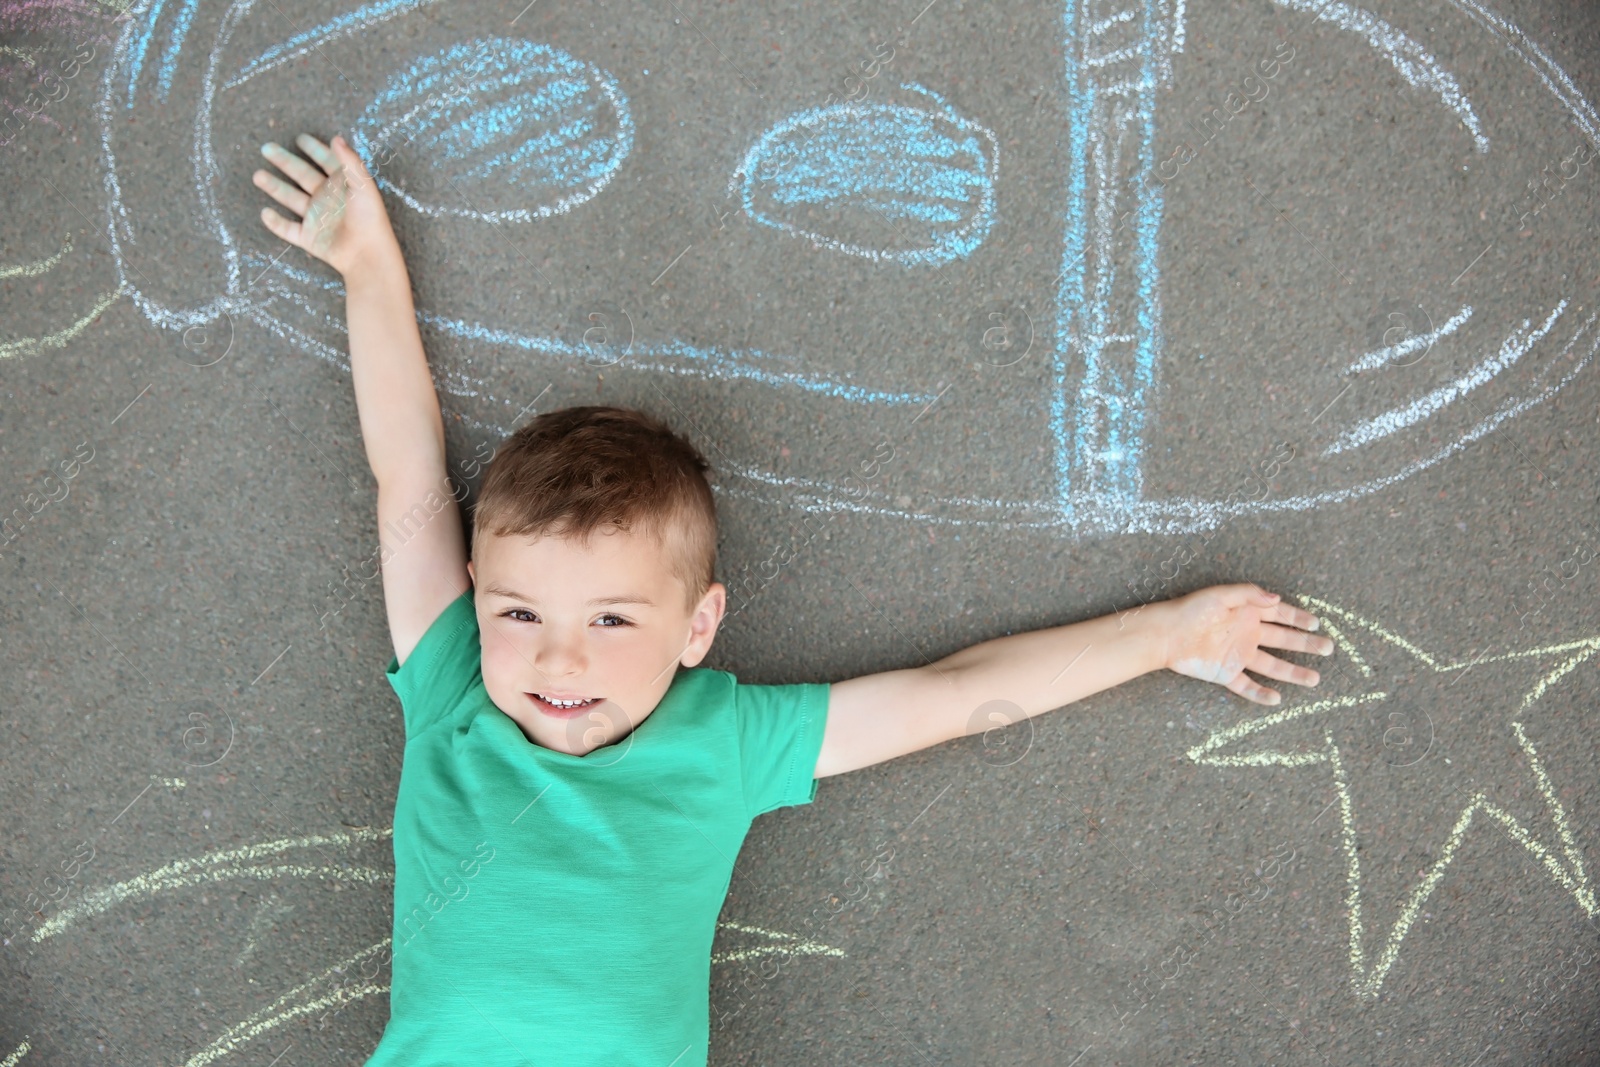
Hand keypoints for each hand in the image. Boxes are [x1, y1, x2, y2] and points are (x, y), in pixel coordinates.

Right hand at [253, 133, 396, 276]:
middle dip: (284, 161)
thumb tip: (336, 137)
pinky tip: (265, 212)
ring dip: (274, 187)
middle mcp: (327, 199)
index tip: (300, 138)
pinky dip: (276, 223)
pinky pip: (288, 229)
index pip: (326, 162)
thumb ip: (350, 161)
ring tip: (257, 175)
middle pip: (302, 175)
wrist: (366, 254)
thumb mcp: (363, 186)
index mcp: (342, 185)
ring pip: (291, 198)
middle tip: (267, 148)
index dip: (315, 149)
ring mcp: (317, 218)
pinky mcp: (309, 238)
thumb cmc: (369, 218)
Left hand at [1160, 584, 1332, 704]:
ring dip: (1293, 672)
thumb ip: (1250, 595)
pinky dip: (1260, 693)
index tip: (1317, 624)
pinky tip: (1276, 699)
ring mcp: (1238, 655)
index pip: (1280, 615)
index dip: (1299, 619)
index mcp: (1247, 613)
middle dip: (1306, 644)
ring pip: (1272, 666)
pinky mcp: (1226, 673)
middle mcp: (1247, 634)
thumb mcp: (1221, 595)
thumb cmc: (1191, 610)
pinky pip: (1246, 686)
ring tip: (1315, 679)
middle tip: (1328, 648)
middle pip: (1283, 640)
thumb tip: (1278, 599)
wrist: (1166, 634)